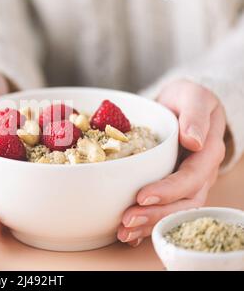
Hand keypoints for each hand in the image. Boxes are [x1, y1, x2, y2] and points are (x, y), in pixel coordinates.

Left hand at [118, 79, 226, 246]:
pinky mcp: (172, 189)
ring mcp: (187, 184)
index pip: (192, 177)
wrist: (180, 106)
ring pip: (174, 212)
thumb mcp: (192, 96)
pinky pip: (164, 211)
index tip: (143, 196)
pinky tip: (128, 235)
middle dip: (155, 215)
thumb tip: (194, 141)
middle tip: (127, 221)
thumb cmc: (186, 100)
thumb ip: (195, 115)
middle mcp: (200, 173)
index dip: (169, 190)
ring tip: (123, 232)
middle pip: (183, 203)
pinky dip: (147, 226)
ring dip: (149, 225)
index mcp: (207, 152)